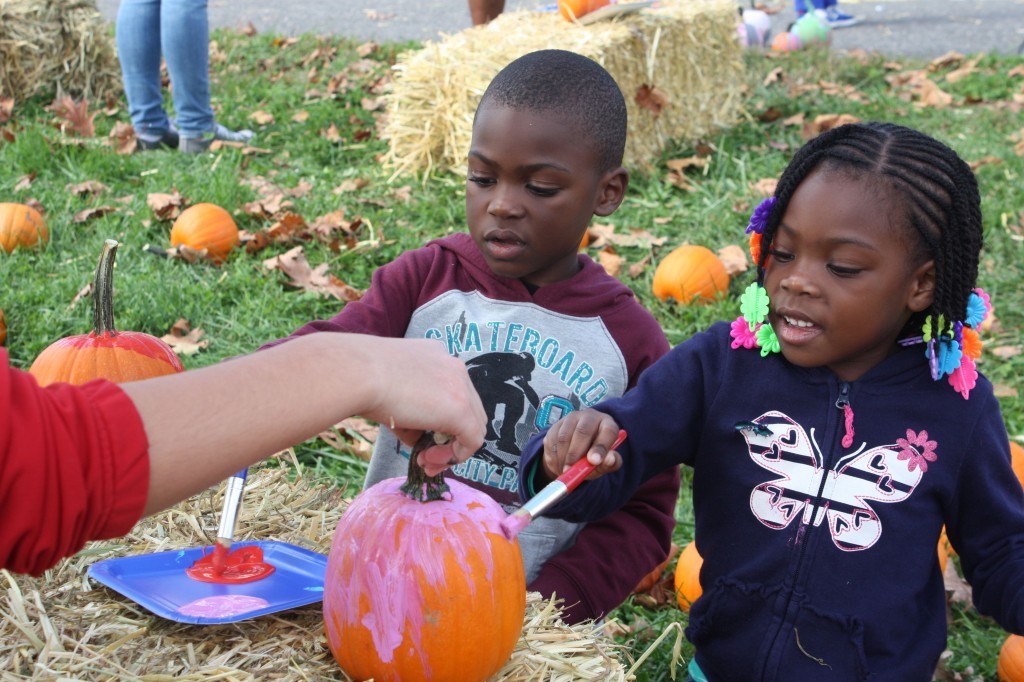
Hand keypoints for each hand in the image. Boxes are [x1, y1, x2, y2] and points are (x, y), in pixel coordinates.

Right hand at [364, 337, 485, 468]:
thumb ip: (411, 413)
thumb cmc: (361, 379)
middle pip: (468, 409)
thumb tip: (418, 438)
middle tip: (425, 456)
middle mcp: (454, 367)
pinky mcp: (460, 409)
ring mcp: (461, 386)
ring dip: (452, 449)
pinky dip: (456, 456)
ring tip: (425, 461)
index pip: (452, 393)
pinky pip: (472, 439)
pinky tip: (430, 461)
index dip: (441, 421)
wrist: (357, 373)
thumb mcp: (391, 393)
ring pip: (474, 425)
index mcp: (437, 356)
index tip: (420, 438)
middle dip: (450, 438)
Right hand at [541, 409, 622, 482]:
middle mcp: (590, 416)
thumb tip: (609, 459)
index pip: (608, 431)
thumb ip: (611, 463)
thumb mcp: (605, 463)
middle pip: (583, 431)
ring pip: (564, 437)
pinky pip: (552, 440)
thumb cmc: (595, 456)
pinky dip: (554, 456)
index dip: (601, 446)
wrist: (576, 452)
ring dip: (563, 457)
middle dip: (576, 453)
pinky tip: (559, 465)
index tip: (594, 461)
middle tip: (571, 470)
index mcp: (607, 424)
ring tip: (565, 471)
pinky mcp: (556, 424)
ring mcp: (572, 418)